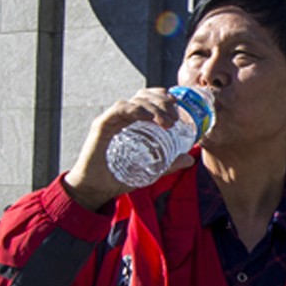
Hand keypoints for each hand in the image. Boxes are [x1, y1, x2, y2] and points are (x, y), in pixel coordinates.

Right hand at [63, 89, 196, 210]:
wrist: (95, 189)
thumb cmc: (119, 176)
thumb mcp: (151, 170)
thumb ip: (169, 164)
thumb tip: (190, 158)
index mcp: (134, 121)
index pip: (150, 99)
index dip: (165, 98)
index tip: (179, 106)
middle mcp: (124, 116)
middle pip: (145, 96)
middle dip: (164, 101)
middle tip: (176, 116)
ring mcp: (113, 119)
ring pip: (136, 100)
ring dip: (155, 106)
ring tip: (168, 122)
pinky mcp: (102, 124)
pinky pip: (120, 109)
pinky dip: (136, 109)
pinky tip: (148, 117)